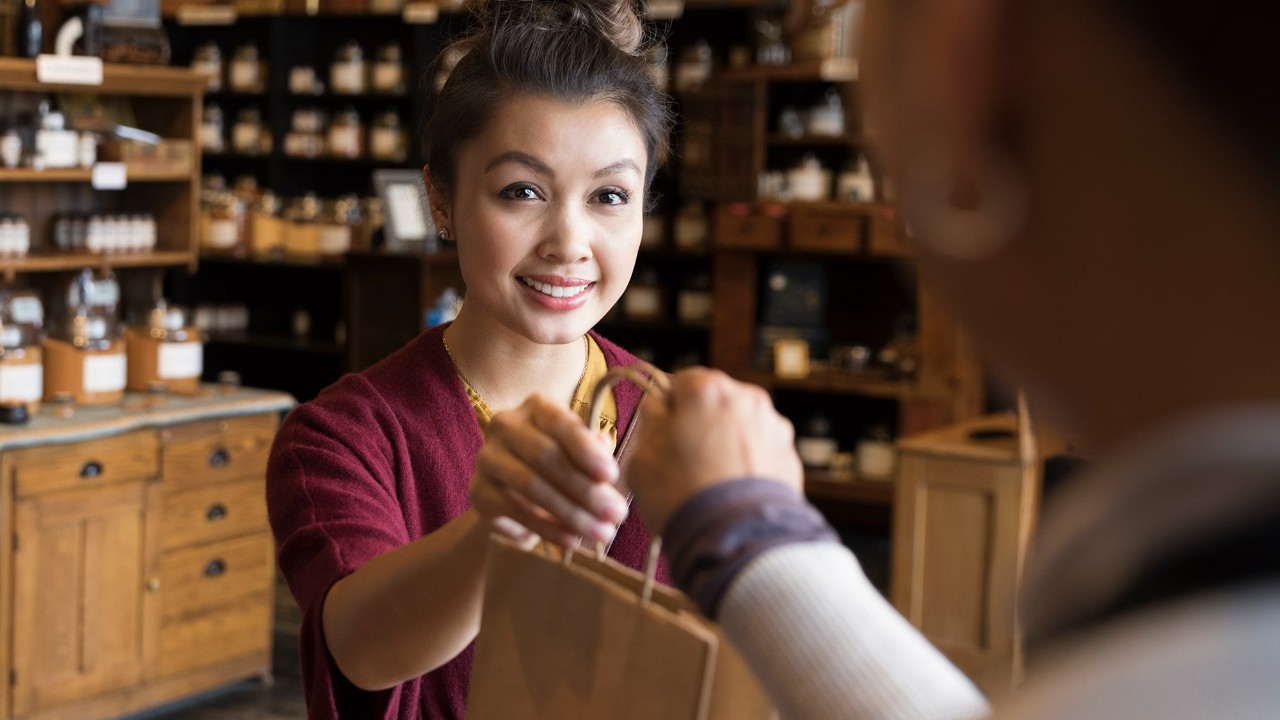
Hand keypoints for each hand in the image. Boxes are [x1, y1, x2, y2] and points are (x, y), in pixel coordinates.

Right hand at [470, 394, 629, 547]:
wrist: (515, 498)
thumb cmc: (559, 467)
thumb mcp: (581, 455)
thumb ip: (594, 452)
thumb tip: (605, 452)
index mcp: (536, 407)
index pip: (560, 423)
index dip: (586, 449)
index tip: (611, 476)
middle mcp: (505, 425)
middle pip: (546, 456)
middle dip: (586, 489)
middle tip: (616, 514)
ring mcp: (487, 457)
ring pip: (531, 485)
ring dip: (571, 513)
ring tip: (601, 533)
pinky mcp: (478, 492)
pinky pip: (516, 511)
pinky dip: (548, 529)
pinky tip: (572, 541)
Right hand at [624, 367, 803, 533]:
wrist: (735, 539)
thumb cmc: (683, 496)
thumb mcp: (642, 457)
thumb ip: (649, 422)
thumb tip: (657, 410)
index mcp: (706, 389)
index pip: (680, 382)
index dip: (669, 409)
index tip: (663, 432)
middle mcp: (746, 399)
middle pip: (715, 403)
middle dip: (701, 425)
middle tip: (684, 462)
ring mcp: (773, 428)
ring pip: (741, 427)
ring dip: (727, 445)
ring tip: (710, 483)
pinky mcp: (790, 458)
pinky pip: (761, 453)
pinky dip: (749, 466)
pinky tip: (732, 492)